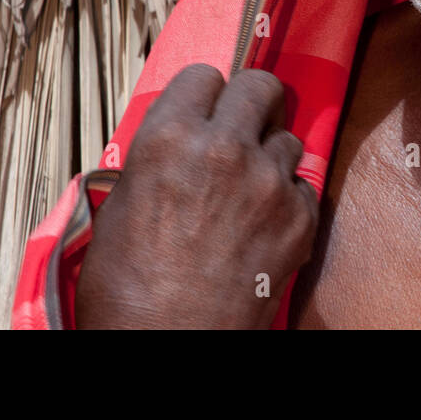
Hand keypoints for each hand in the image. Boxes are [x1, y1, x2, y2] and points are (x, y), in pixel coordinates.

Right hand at [74, 64, 318, 328]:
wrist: (169, 345)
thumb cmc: (129, 292)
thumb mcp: (117, 209)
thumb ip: (154, 162)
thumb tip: (174, 144)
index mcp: (169, 139)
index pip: (203, 75)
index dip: (204, 94)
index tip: (204, 108)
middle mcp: (225, 149)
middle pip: (260, 86)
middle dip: (252, 101)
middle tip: (244, 122)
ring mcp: (269, 182)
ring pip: (287, 137)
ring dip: (270, 155)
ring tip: (248, 186)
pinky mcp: (299, 218)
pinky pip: (303, 185)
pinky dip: (288, 199)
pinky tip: (263, 222)